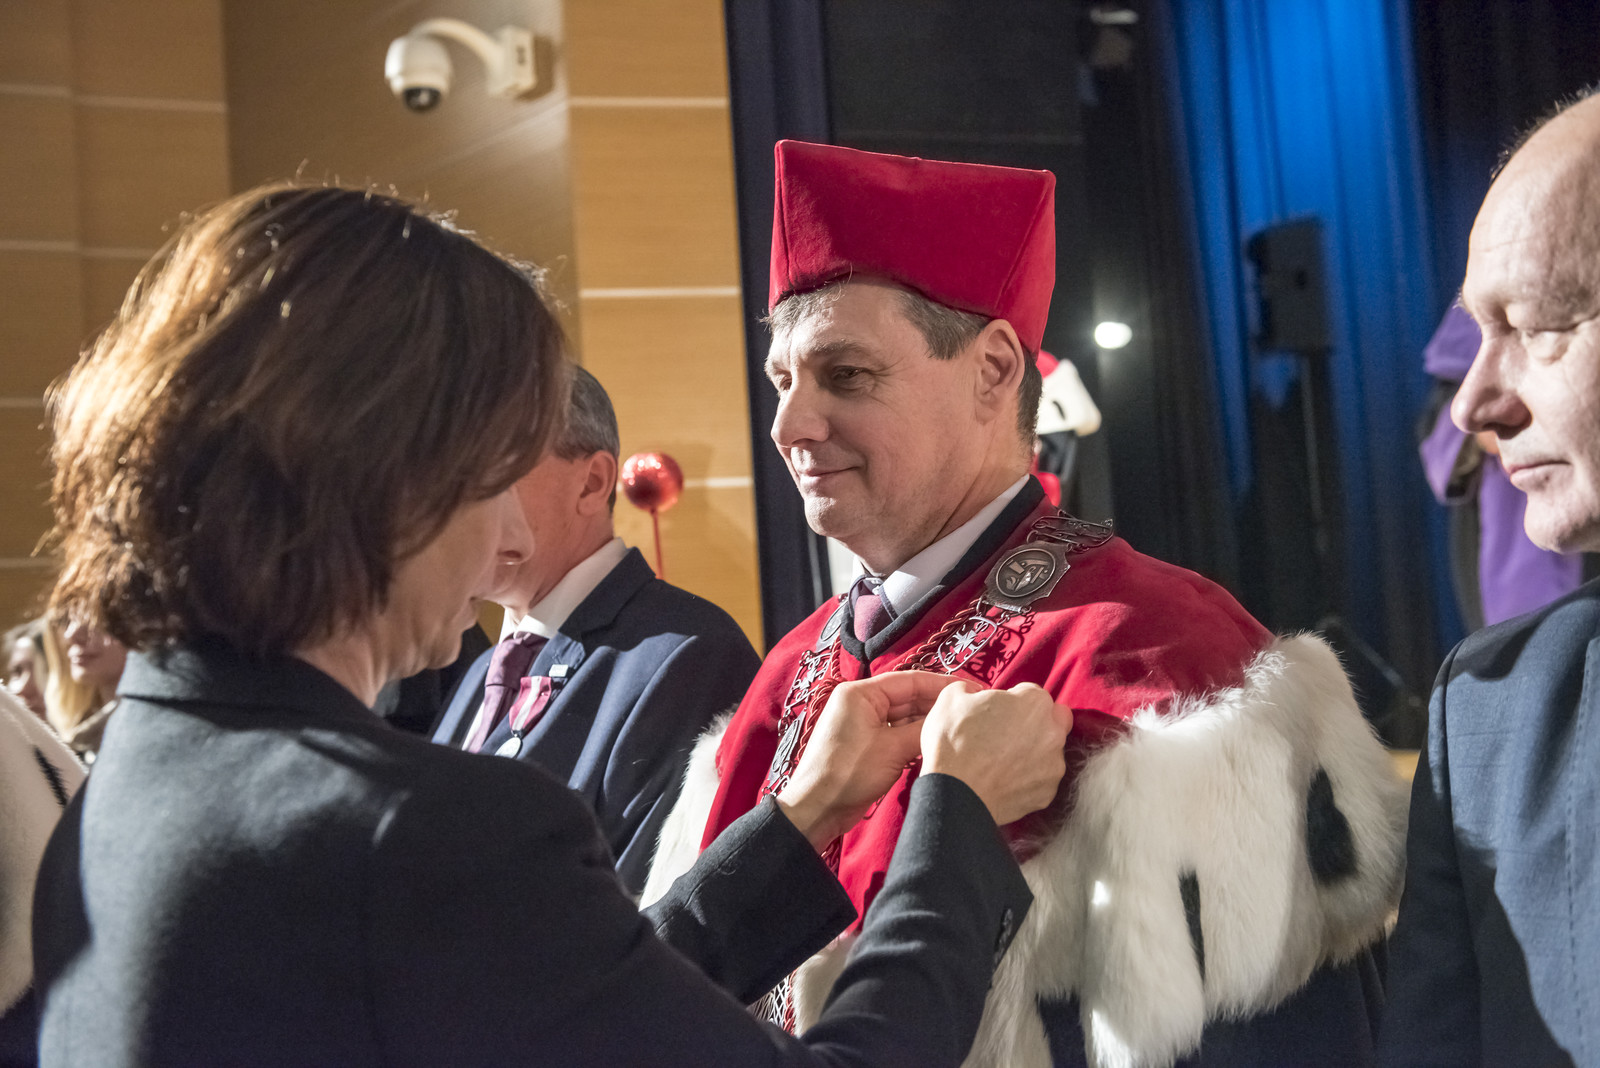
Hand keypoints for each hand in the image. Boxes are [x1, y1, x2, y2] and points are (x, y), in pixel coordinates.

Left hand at [777, 671, 961, 849]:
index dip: (942, 685)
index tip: (970, 691)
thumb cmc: (849, 773)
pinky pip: (897, 734)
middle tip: (969, 713)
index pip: (910, 680)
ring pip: (904, 717)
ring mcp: (863, 724)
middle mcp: (861, 703)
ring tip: (960, 728)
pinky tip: (939, 743)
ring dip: (928, 723)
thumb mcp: (892, 749)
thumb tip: (952, 720)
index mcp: (861, 693)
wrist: (817, 809)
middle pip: (908, 698)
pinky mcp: (867, 745)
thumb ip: (923, 730)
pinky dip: (915, 738)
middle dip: (937, 705)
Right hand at [921, 681, 1072, 825]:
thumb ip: (971, 688)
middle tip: (1009, 732)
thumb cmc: (953, 743)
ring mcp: (1053, 765)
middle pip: (1054, 719)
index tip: (998, 712)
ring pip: (1051, 752)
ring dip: (1034, 752)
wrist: (954, 795)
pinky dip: (1028, 779)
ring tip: (1002, 762)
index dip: (1013, 700)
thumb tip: (975, 694)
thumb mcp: (951, 699)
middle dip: (1038, 722)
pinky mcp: (1047, 793)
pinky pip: (1042, 780)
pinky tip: (1005, 780)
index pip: (1032, 693)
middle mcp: (1052, 732)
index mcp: (1034, 703)